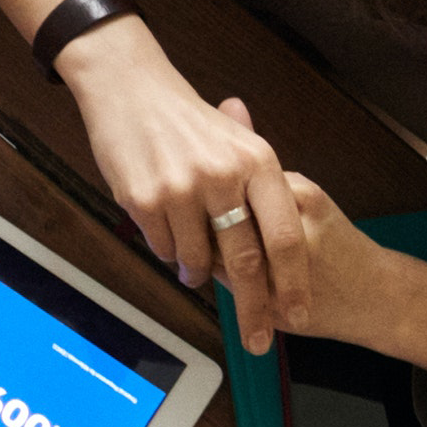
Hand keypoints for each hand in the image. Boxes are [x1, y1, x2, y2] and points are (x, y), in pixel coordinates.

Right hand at [55, 27, 309, 347]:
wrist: (128, 86)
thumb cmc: (185, 119)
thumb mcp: (237, 141)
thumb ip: (259, 189)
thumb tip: (275, 252)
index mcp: (258, 162)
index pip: (285, 237)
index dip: (294, 283)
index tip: (299, 316)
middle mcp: (224, 177)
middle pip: (248, 262)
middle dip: (256, 309)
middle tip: (259, 340)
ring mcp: (182, 189)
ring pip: (199, 260)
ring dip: (198, 273)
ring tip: (193, 266)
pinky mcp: (144, 199)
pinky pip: (162, 248)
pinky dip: (167, 251)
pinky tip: (165, 233)